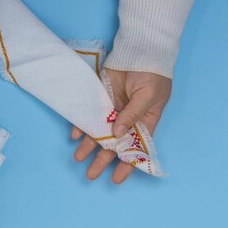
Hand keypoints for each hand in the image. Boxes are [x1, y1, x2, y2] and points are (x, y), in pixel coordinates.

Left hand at [72, 69, 171, 183]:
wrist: (141, 48)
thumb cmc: (153, 73)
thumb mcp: (148, 97)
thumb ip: (132, 115)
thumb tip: (116, 134)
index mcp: (145, 123)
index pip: (135, 149)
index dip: (126, 165)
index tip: (116, 179)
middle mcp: (128, 121)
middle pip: (114, 145)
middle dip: (102, 160)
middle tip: (90, 175)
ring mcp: (114, 111)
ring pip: (99, 133)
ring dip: (88, 146)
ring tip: (78, 158)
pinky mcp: (101, 99)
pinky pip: (90, 115)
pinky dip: (82, 124)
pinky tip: (74, 135)